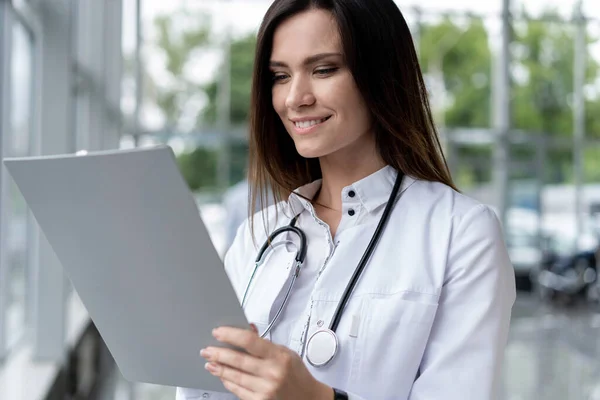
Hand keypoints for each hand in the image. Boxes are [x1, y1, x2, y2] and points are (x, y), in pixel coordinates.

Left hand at [200, 325, 332, 399]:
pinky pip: (238, 390)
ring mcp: (265, 389)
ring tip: (210, 362)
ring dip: (219, 368)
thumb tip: (247, 329)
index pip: (250, 341)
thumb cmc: (296, 374)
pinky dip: (228, 382)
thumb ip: (265, 343)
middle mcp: (272, 373)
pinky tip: (222, 376)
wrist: (308, 398)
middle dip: (218, 353)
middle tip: (207, 349)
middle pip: (238, 360)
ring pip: (235, 376)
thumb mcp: (285, 353)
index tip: (218, 332)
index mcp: (279, 356)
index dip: (230, 335)